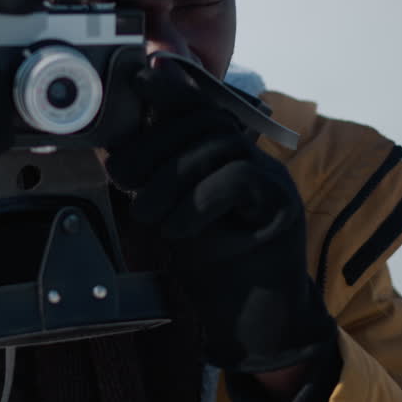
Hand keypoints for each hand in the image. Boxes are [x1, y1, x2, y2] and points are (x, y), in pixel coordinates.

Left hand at [104, 65, 335, 374]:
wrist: (253, 323)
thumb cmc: (210, 265)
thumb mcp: (171, 212)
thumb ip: (156, 177)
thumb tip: (118, 147)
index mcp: (225, 153)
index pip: (199, 106)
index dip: (171, 87)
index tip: (138, 78)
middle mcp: (253, 156)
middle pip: (205, 119)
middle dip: (154, 144)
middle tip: (123, 179)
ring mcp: (273, 177)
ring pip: (218, 145)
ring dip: (170, 178)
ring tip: (147, 214)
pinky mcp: (283, 206)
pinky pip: (238, 179)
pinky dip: (199, 202)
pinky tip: (179, 229)